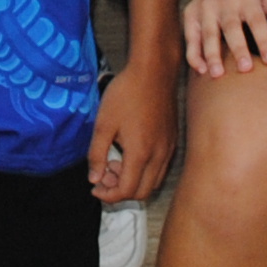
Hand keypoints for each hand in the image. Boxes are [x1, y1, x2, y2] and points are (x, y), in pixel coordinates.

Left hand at [90, 53, 177, 205]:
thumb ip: (97, 154)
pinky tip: (130, 152)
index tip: (95, 187)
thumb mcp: (104, 123)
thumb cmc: (127, 93)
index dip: (108, 195)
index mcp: (140, 153)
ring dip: (133, 181)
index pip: (126, 191)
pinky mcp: (172, 140)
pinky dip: (145, 171)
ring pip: (153, 181)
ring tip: (115, 162)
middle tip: (104, 174)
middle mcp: (159, 155)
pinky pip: (160, 168)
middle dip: (120, 191)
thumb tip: (94, 179)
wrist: (154, 71)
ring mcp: (168, 148)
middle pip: (142, 192)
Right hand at [182, 0, 266, 77]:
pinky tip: (200, 71)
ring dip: (211, 54)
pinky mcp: (190, 15)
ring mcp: (205, 9)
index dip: (264, 41)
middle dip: (237, 48)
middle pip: (231, 27)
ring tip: (217, 75)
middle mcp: (225, 3)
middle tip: (245, 70)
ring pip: (207, 33)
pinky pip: (190, 37)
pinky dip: (194, 54)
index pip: (257, 22)